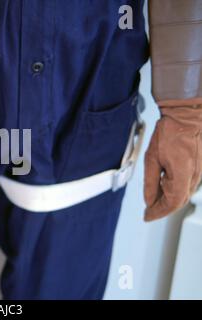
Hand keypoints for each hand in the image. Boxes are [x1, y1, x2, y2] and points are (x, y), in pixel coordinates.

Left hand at [144, 105, 201, 220]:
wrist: (186, 116)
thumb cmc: (170, 132)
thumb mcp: (151, 158)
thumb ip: (150, 181)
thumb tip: (149, 199)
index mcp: (183, 174)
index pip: (172, 202)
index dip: (158, 212)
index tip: (147, 217)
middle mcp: (195, 176)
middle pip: (178, 201)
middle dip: (162, 209)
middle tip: (149, 212)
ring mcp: (199, 173)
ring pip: (183, 195)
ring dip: (169, 201)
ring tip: (154, 202)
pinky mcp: (199, 169)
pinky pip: (187, 186)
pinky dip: (175, 191)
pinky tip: (164, 189)